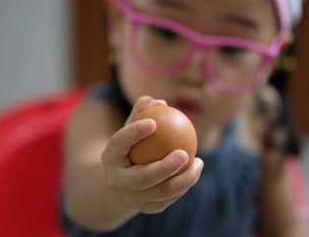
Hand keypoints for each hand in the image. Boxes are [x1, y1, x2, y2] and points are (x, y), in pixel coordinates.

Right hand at [101, 96, 203, 213]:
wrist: (122, 179)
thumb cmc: (131, 146)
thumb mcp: (132, 127)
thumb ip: (142, 113)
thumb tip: (159, 101)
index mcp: (109, 157)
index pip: (119, 143)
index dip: (133, 132)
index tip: (154, 121)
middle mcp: (117, 180)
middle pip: (142, 179)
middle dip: (164, 168)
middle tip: (184, 153)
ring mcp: (131, 198)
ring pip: (160, 193)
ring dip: (183, 180)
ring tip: (198, 163)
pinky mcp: (146, 208)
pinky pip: (168, 199)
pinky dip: (183, 186)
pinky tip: (194, 170)